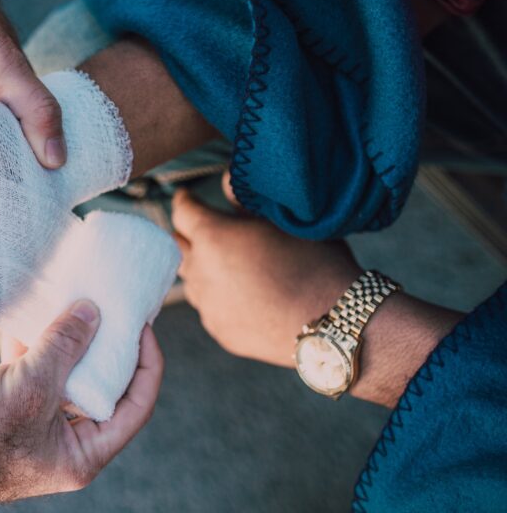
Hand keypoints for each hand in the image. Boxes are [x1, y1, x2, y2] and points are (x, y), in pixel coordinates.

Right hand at [0, 301, 163, 508]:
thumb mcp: (29, 386)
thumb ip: (65, 347)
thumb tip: (94, 312)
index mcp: (84, 454)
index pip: (137, 406)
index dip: (146, 363)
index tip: (141, 326)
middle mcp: (67, 444)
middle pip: (104, 388)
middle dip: (106, 347)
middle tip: (113, 309)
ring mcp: (39, 428)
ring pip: (68, 378)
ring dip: (70, 342)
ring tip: (78, 303)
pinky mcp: (12, 412)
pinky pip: (36, 375)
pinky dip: (37, 348)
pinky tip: (34, 315)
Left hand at [171, 175, 361, 367]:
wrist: (333, 323)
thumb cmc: (315, 263)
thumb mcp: (284, 219)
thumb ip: (246, 200)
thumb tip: (225, 183)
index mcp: (212, 237)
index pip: (182, 212)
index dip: (185, 201)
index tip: (187, 197)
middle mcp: (200, 271)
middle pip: (179, 247)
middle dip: (189, 235)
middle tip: (205, 228)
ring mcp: (207, 304)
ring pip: (192, 278)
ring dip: (202, 267)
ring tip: (226, 262)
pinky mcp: (218, 329)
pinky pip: (209, 306)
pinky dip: (218, 295)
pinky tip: (241, 293)